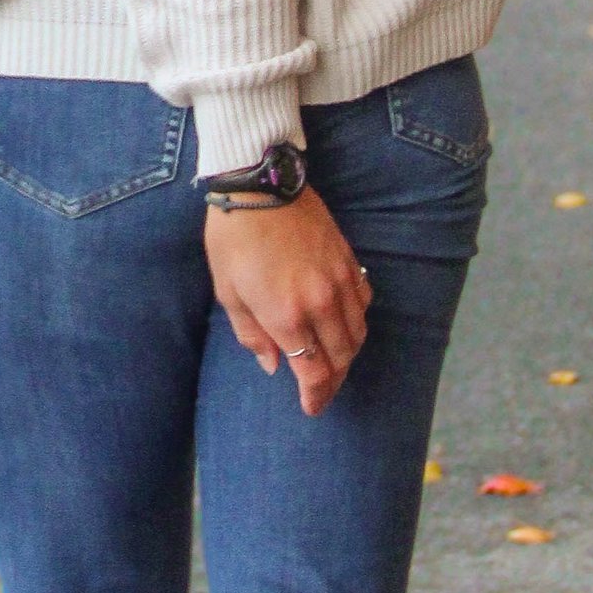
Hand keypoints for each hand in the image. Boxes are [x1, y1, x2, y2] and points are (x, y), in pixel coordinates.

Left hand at [204, 191, 372, 417]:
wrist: (260, 184)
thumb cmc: (234, 238)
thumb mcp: (229, 291)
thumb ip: (252, 334)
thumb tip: (272, 364)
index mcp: (286, 315)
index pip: (313, 371)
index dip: (315, 396)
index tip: (311, 407)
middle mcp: (320, 303)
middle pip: (341, 357)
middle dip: (333, 381)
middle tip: (321, 391)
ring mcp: (339, 280)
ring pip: (357, 333)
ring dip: (347, 354)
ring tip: (333, 362)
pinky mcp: (348, 260)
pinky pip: (364, 301)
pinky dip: (357, 320)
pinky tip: (344, 323)